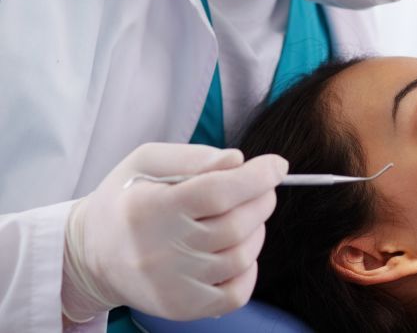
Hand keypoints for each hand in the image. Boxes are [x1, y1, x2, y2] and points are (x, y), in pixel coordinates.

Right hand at [61, 143, 287, 321]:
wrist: (91, 254)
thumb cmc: (126, 199)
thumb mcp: (145, 161)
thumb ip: (192, 156)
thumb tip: (237, 161)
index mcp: (150, 208)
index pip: (216, 192)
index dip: (256, 177)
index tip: (277, 165)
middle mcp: (160, 251)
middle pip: (236, 225)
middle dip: (263, 198)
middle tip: (262, 187)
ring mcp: (172, 285)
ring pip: (242, 256)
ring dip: (257, 229)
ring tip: (244, 215)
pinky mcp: (182, 308)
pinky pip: (236, 294)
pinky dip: (250, 268)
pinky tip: (238, 248)